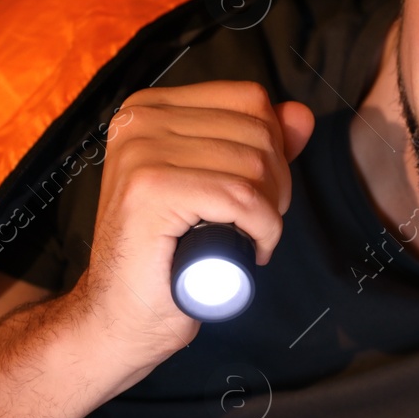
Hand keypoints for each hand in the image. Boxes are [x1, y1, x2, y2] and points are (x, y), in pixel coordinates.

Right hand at [60, 80, 314, 383]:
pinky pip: (240, 198)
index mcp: (151, 108)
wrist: (118, 317)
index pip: (250, 100)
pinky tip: (251, 251)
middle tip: (255, 224)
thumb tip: (301, 113)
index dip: (273, 149)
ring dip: (270, 212)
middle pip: (257, 130)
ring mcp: (141, 153)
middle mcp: (140, 119)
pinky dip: (262, 228)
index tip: (257, 194)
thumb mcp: (217, 188)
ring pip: (253, 164)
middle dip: (276, 184)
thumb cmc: (167, 257)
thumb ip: (257, 146)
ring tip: (249, 238)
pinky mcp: (149, 191)